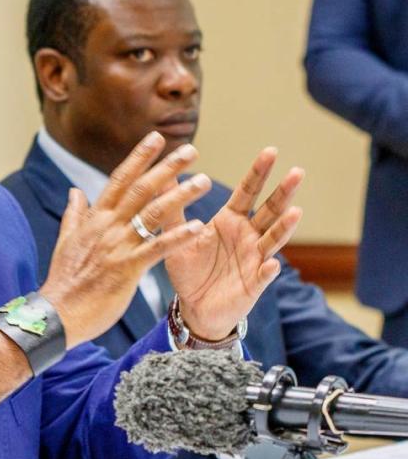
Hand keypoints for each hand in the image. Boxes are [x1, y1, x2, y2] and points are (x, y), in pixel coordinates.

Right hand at [39, 131, 211, 347]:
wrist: (56, 313)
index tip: (156, 138)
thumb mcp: (65, 241)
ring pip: (152, 214)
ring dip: (179, 196)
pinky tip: (197, 227)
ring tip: (203, 181)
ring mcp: (117, 246)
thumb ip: (75, 214)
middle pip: (140, 189)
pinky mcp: (127, 269)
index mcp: (94, 219)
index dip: (139, 157)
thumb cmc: (63, 281)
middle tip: (191, 149)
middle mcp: (107, 227)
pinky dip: (177, 237)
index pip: (119, 180)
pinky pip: (156, 249)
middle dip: (166, 168)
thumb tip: (75, 191)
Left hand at [163, 147, 303, 339]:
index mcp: (229, 221)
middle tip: (297, 172)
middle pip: (269, 210)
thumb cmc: (189, 270)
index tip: (271, 151)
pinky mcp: (253, 284)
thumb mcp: (177, 235)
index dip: (258, 173)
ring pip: (273, 240)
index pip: (247, 192)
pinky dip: (268, 269)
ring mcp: (254, 259)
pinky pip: (262, 276)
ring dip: (284, 227)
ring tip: (295, 211)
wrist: (194, 307)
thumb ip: (172, 207)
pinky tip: (272, 263)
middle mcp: (247, 236)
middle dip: (282, 192)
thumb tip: (162, 175)